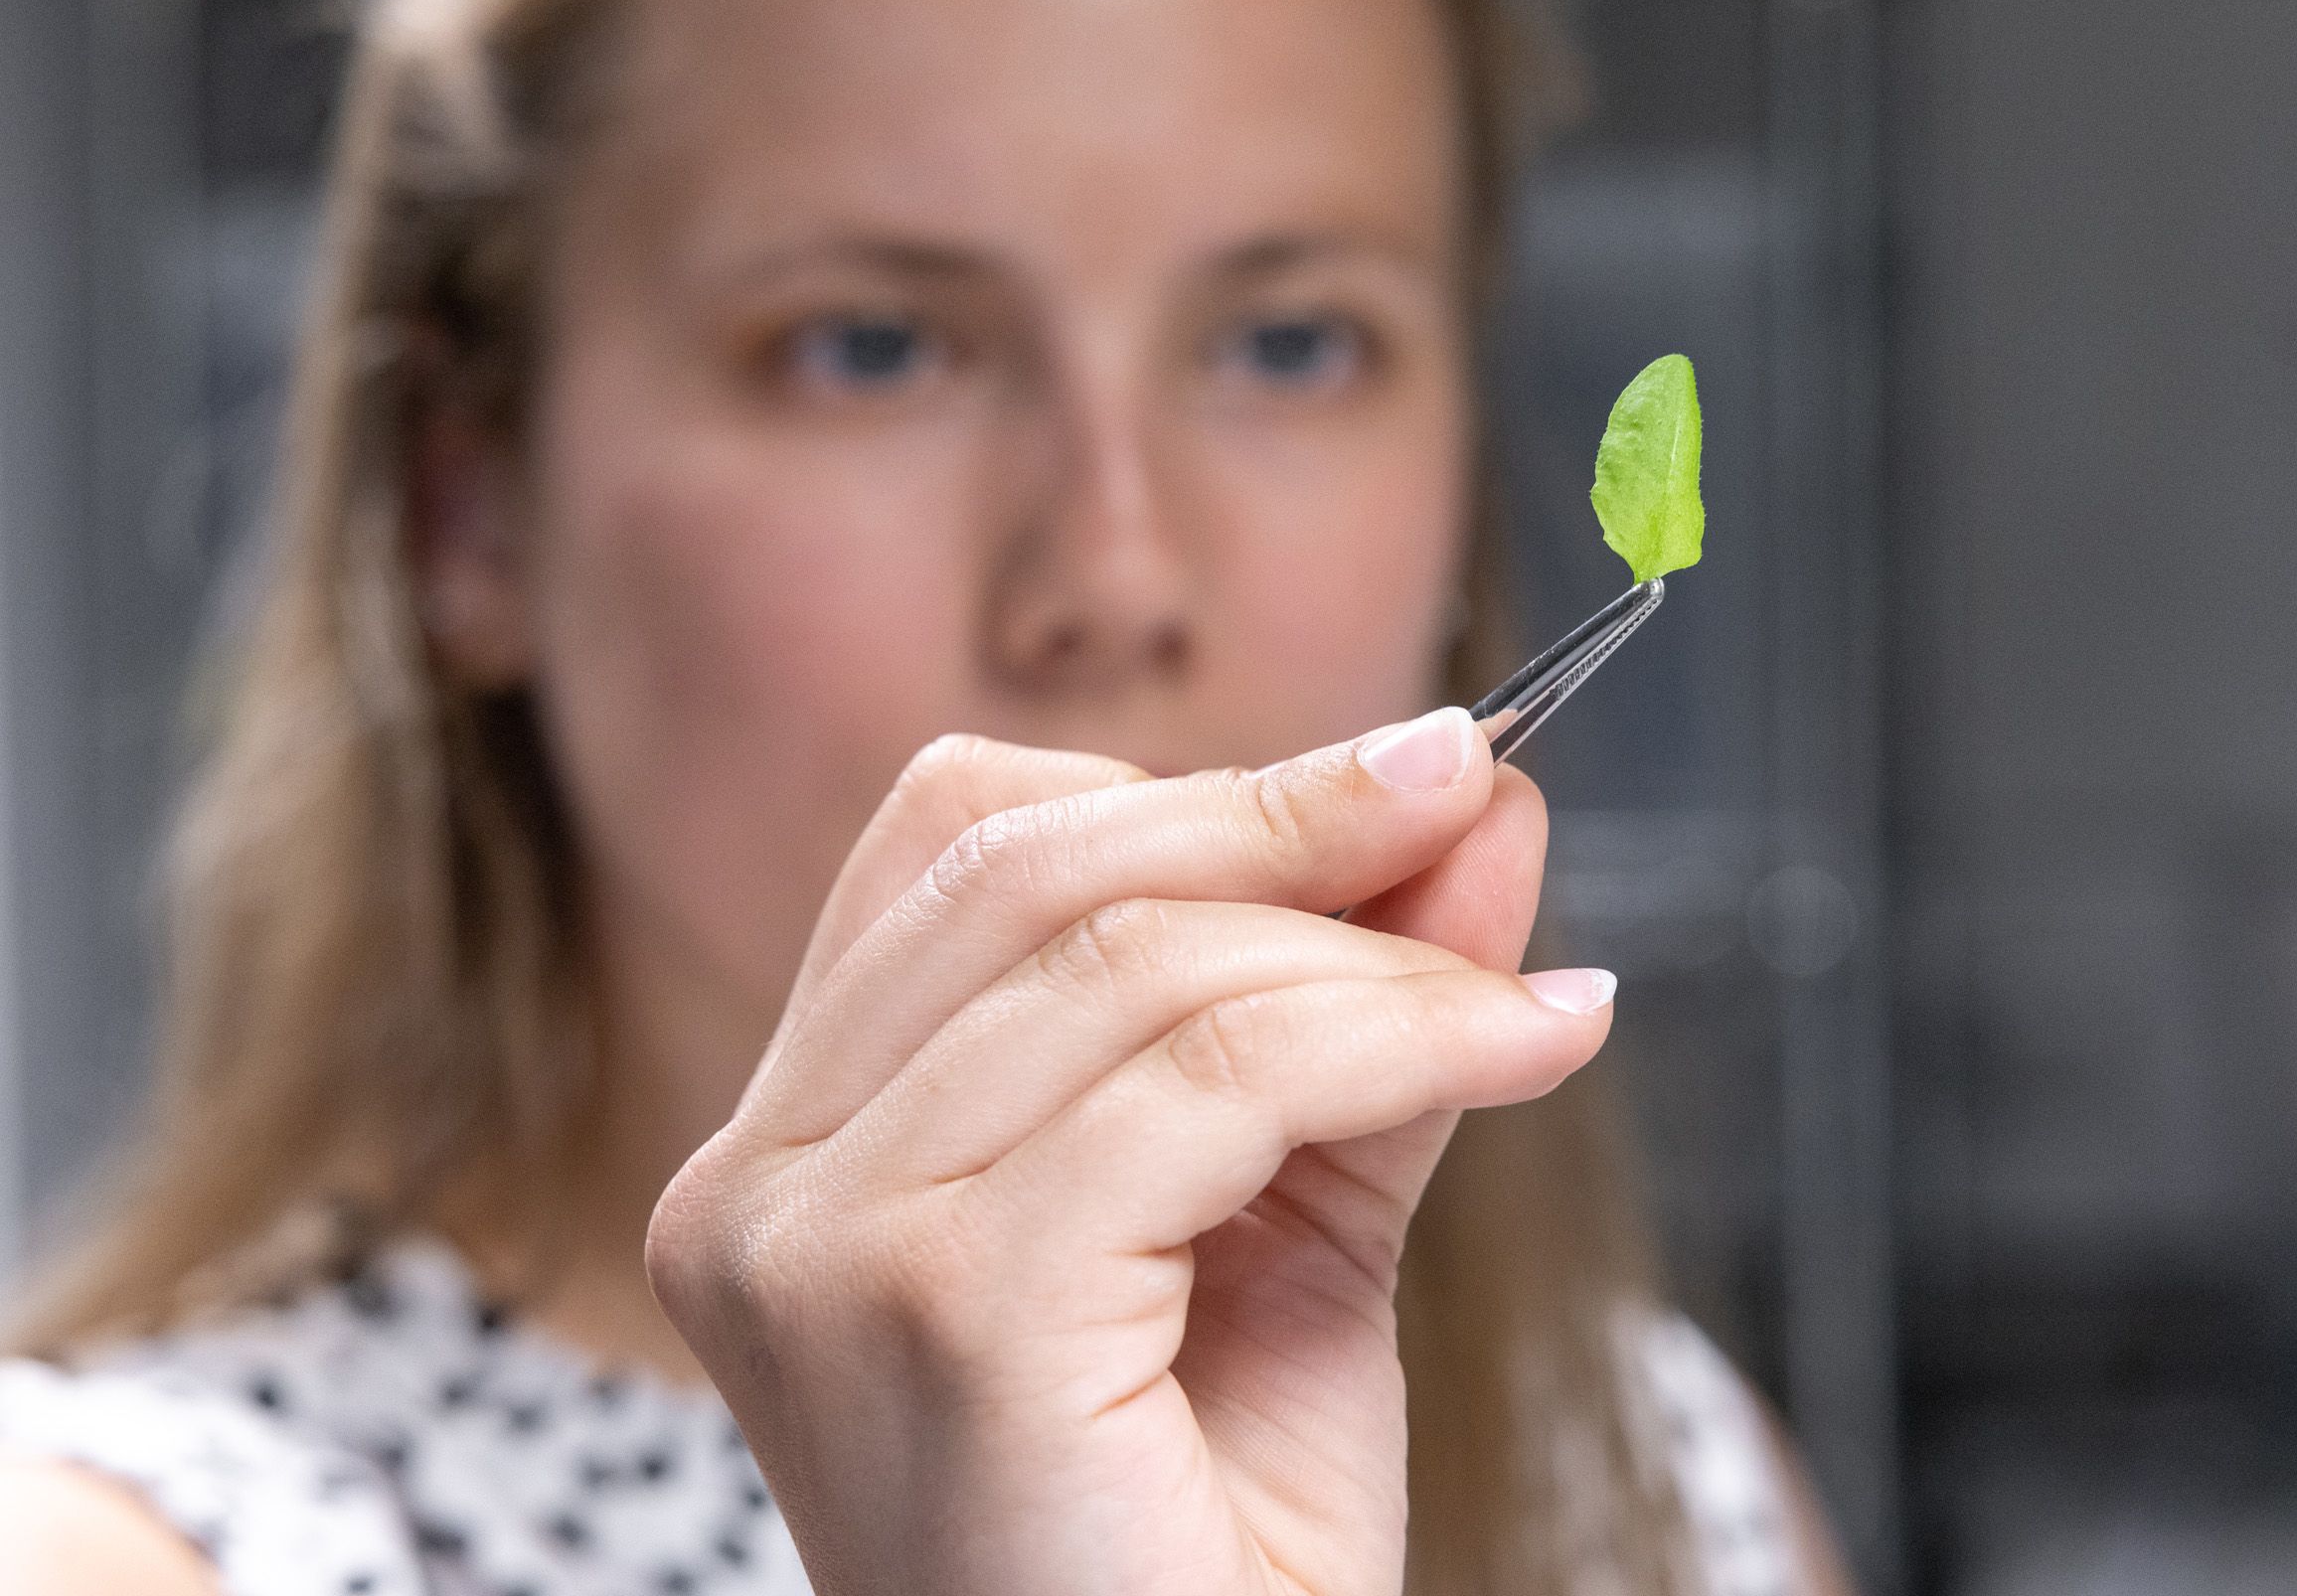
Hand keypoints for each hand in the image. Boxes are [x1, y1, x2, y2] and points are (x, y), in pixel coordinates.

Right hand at [645, 707, 1615, 1595]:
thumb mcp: (1289, 1219)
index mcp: (797, 1153)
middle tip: (1478, 786)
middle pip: (1033, 864)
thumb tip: (1474, 796)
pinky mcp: (943, 1306)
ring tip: (1537, 1002)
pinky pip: (1205, 1084)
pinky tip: (1533, 1046)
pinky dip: (1399, 1035)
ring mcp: (821, 1247)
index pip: (961, 851)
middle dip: (1290, 814)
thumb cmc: (1208, 1551)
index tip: (1403, 777)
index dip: (1192, 790)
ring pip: (1138, 966)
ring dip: (1381, 958)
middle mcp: (758, 1187)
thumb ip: (1355, 1008)